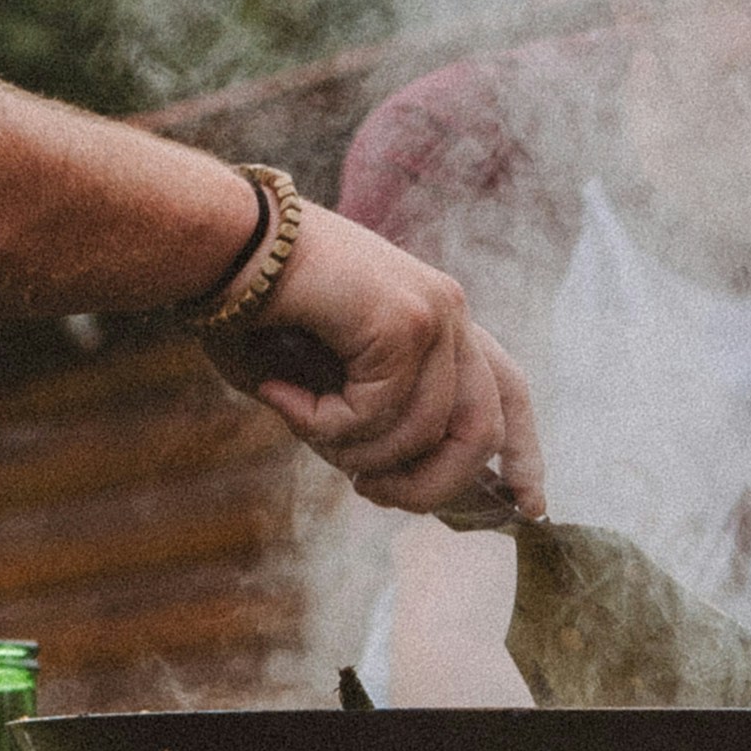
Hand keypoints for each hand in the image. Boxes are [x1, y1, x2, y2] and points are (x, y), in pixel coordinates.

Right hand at [204, 203, 535, 521]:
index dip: (523, 452)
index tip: (530, 507)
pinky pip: (376, 415)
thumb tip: (396, 480)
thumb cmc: (257, 312)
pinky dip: (322, 424)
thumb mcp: (326, 379)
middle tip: (368, 491)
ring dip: (354, 451)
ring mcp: (435, 311)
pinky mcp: (405, 318)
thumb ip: (371, 420)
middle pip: (482, 430)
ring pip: (424, 432)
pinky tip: (283, 392)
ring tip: (300, 420)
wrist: (220, 244)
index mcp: (440, 320)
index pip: (507, 390)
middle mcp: (450, 312)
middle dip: (430, 485)